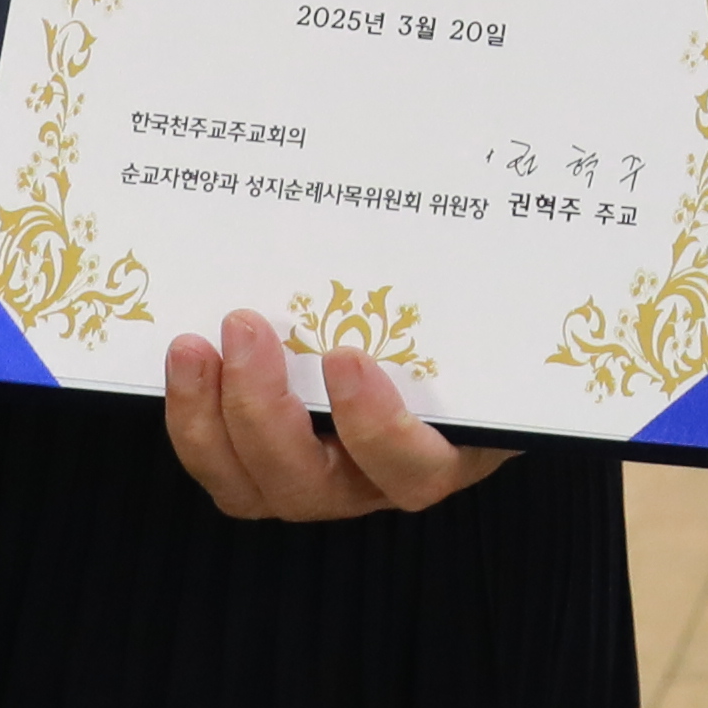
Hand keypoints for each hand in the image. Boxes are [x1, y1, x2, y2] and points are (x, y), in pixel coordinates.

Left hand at [163, 311, 515, 520]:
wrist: (447, 358)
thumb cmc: (465, 340)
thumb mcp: (479, 322)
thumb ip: (477, 300)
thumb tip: (520, 219)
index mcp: (444, 451)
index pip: (416, 470)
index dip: (378, 429)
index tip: (346, 357)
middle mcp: (375, 482)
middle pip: (315, 486)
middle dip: (265, 413)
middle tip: (245, 328)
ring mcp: (316, 482)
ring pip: (254, 488)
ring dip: (210, 422)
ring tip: (191, 348)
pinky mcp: (266, 469)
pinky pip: (222, 467)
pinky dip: (194, 420)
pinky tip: (187, 361)